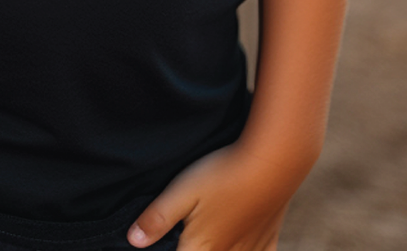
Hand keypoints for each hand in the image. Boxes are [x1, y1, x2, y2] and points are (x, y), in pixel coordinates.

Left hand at [126, 141, 313, 250]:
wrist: (274, 164)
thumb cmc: (224, 176)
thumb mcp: (182, 192)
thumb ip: (157, 218)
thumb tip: (133, 241)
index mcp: (202, 249)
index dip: (168, 250)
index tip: (168, 243)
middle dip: (191, 249)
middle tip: (184, 237)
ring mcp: (251, 249)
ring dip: (219, 250)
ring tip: (207, 240)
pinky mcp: (269, 237)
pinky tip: (242, 247)